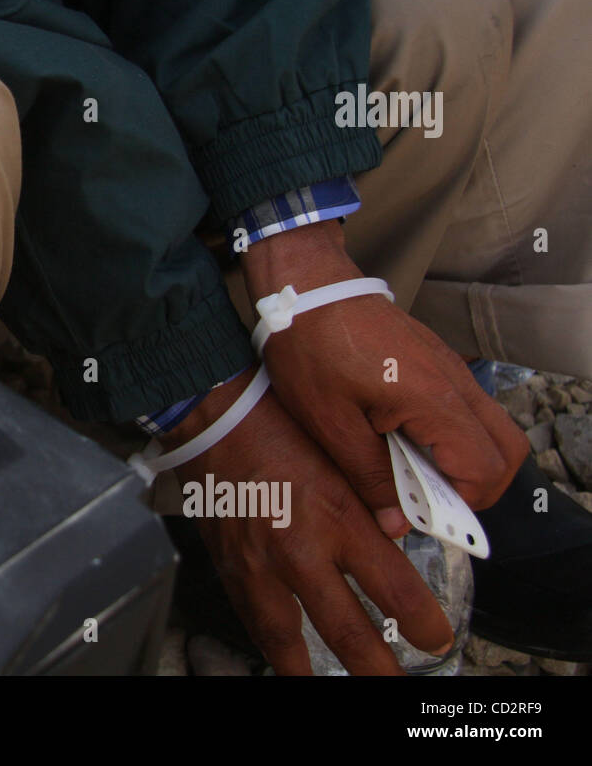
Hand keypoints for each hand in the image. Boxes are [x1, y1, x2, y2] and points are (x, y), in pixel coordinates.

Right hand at [159, 369, 454, 673]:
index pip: (394, 589)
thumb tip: (394, 544)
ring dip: (311, 672)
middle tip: (395, 687)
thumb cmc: (277, 427)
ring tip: (325, 688)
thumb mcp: (342, 460)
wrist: (213, 419)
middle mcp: (298, 547)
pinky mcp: (229, 564)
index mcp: (336, 515)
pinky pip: (251, 617)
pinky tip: (281, 655)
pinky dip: (269, 642)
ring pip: (288, 637)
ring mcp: (258, 562)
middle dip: (377, 669)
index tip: (437, 640)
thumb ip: (371, 507)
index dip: (424, 624)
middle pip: (346, 630)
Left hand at [240, 220, 527, 532]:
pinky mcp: (436, 363)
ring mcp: (449, 369)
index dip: (459, 503)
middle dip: (475, 488)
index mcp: (433, 399)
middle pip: (505, 452)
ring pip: (490, 430)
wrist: (305, 285)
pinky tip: (401, 442)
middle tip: (425, 500)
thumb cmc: (309, 347)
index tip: (420, 513)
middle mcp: (454, 383)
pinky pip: (465, 410)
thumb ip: (369, 476)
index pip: (484, 469)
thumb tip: (397, 524)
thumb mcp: (329, 423)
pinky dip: (449, 437)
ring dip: (462, 462)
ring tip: (409, 473)